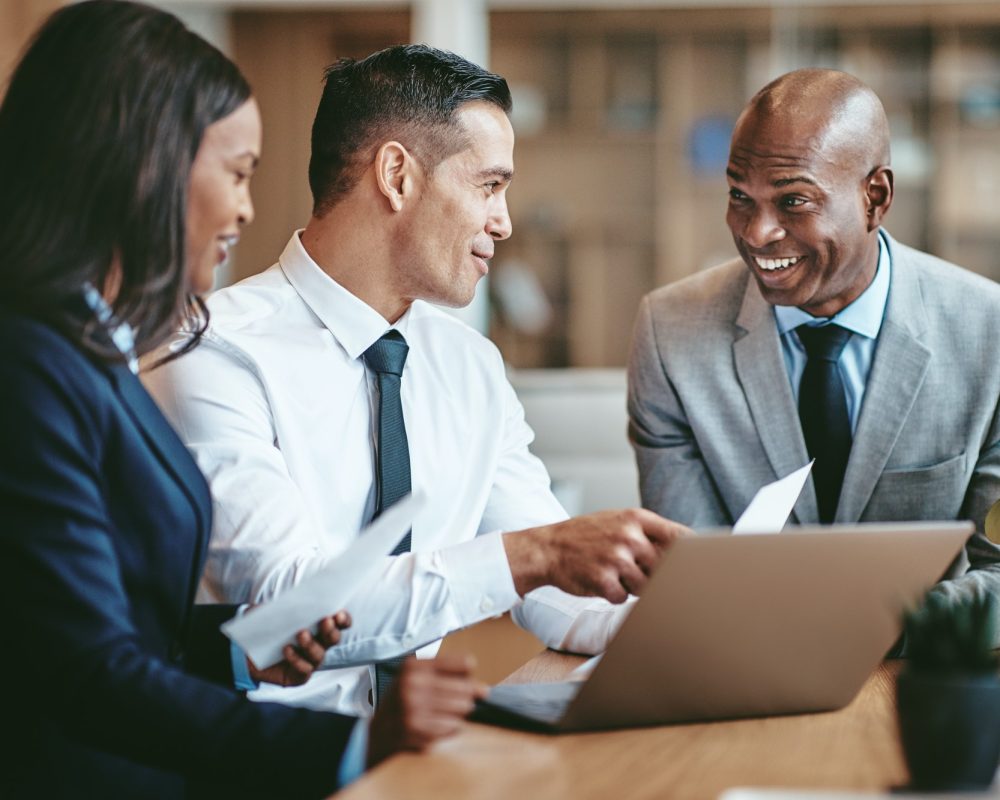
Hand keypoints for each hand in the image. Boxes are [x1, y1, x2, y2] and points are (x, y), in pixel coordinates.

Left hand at [247, 610, 351, 686]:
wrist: (244, 649)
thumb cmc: (264, 626)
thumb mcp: (273, 611)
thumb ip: (287, 605)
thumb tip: (299, 600)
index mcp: (318, 626)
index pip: (339, 623)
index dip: (343, 619)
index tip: (338, 613)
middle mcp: (318, 644)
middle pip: (333, 639)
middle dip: (331, 630)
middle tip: (325, 621)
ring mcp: (309, 661)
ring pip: (319, 655)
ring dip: (311, 644)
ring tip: (300, 634)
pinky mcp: (297, 676)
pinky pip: (304, 671)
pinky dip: (297, 660)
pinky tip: (286, 650)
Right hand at [366, 654, 486, 767]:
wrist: (378, 732)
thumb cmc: (404, 701)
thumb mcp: (416, 677)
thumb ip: (448, 675)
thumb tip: (483, 689)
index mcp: (414, 666)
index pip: (464, 663)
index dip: (468, 675)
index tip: (464, 681)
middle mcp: (412, 683)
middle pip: (466, 688)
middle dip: (466, 697)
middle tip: (454, 702)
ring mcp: (413, 707)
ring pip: (462, 708)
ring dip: (458, 713)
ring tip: (443, 714)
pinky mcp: (416, 729)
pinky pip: (453, 727)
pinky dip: (450, 728)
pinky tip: (437, 726)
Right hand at [503, 508, 689, 602]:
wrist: (547, 549)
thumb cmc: (587, 536)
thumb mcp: (617, 521)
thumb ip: (648, 532)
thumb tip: (688, 549)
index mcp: (636, 519)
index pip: (680, 538)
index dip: (695, 555)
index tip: (705, 567)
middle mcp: (629, 536)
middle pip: (665, 568)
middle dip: (654, 575)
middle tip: (636, 571)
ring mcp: (616, 559)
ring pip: (646, 586)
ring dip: (633, 586)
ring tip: (613, 573)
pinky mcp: (604, 582)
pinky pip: (624, 598)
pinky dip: (615, 595)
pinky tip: (600, 581)